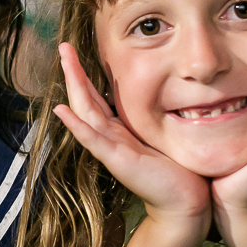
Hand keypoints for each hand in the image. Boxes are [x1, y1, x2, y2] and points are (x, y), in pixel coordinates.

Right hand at [52, 43, 210, 222]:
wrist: (184, 201)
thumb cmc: (177, 170)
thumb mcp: (159, 137)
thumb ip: (150, 119)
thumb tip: (160, 94)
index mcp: (118, 130)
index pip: (95, 97)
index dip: (84, 74)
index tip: (76, 52)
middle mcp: (110, 136)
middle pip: (85, 98)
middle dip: (74, 71)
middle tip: (63, 45)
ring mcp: (110, 148)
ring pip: (85, 112)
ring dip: (73, 86)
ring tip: (64, 62)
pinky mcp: (116, 160)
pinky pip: (92, 139)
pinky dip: (76, 124)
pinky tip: (62, 110)